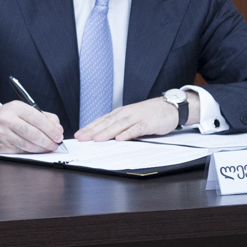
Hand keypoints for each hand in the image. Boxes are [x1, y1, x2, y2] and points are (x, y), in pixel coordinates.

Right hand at [0, 101, 63, 152]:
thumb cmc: (8, 117)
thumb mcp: (24, 110)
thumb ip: (44, 117)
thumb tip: (58, 128)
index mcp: (15, 107)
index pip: (37, 119)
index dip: (50, 129)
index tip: (59, 135)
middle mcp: (7, 119)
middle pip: (33, 133)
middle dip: (48, 141)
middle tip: (56, 144)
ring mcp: (2, 134)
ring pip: (27, 144)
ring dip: (41, 148)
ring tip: (49, 148)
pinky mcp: (0, 146)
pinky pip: (20, 151)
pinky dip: (31, 152)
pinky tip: (37, 150)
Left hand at [75, 92, 198, 141]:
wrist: (168, 107)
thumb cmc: (148, 114)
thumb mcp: (130, 118)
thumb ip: (117, 126)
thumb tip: (101, 136)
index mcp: (119, 113)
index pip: (101, 121)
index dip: (89, 128)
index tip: (78, 135)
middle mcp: (126, 114)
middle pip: (107, 123)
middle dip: (93, 130)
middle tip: (82, 138)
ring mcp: (137, 117)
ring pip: (119, 125)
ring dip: (108, 132)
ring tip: (97, 139)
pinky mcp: (148, 123)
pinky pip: (137, 129)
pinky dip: (128, 133)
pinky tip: (121, 138)